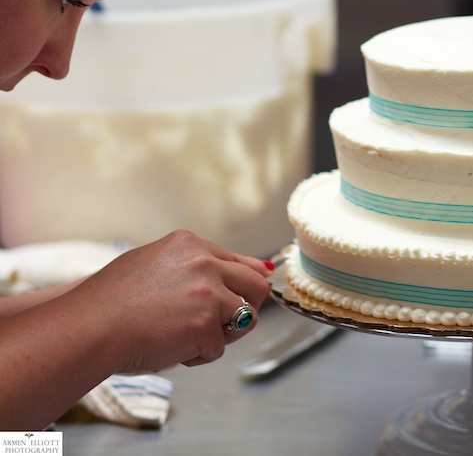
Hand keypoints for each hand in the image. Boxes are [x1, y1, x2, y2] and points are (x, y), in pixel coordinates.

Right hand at [69, 230, 272, 374]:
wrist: (89, 327)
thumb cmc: (110, 302)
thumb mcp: (153, 265)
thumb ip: (195, 264)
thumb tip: (253, 267)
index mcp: (189, 245)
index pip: (237, 261)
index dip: (246, 280)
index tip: (252, 289)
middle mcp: (204, 263)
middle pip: (256, 285)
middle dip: (245, 308)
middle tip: (221, 324)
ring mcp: (209, 293)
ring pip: (246, 318)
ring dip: (221, 334)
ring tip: (186, 337)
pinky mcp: (207, 323)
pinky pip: (218, 347)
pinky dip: (198, 354)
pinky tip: (171, 348)